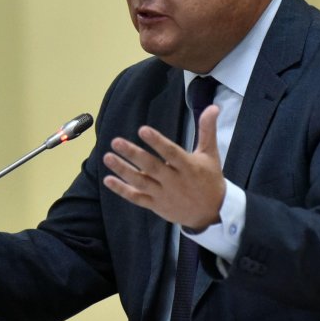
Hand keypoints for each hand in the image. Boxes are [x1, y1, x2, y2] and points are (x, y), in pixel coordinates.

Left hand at [102, 104, 225, 229]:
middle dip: (133, 154)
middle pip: (152, 167)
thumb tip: (213, 107)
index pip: (171, 153)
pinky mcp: (156, 205)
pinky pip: (137, 198)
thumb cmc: (209, 179)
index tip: (142, 130)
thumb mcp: (210, 154)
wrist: (212, 213)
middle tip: (116, 142)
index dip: (157, 142)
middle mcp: (175, 181)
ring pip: (141, 182)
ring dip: (123, 170)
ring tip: (107, 157)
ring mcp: (164, 195)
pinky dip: (122, 190)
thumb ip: (207, 130)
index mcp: (188, 167)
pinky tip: (108, 179)